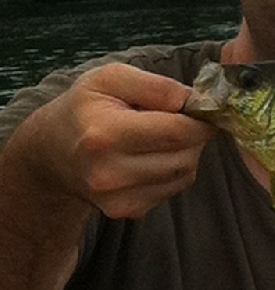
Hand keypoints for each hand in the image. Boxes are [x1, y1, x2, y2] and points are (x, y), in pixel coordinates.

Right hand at [22, 62, 215, 218]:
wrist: (55, 151)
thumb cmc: (85, 108)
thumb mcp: (111, 78)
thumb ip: (155, 85)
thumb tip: (193, 101)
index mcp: (104, 135)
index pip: (175, 131)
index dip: (200, 119)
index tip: (205, 108)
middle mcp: (110, 174)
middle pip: (185, 155)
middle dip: (195, 134)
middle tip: (184, 118)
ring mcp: (119, 199)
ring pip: (185, 173)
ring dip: (187, 151)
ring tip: (163, 134)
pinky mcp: (129, 211)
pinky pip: (174, 187)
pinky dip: (175, 169)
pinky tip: (154, 155)